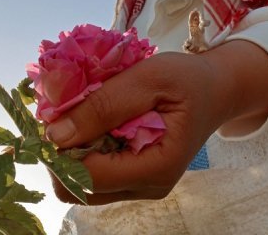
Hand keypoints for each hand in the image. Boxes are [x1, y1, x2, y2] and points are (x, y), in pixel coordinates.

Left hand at [46, 40, 267, 204]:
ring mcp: (140, 186)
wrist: (216, 89)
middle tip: (61, 113)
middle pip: (78, 189)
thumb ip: (103, 105)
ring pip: (81, 185)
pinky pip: (94, 174)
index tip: (51, 115)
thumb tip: (54, 135)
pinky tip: (90, 122)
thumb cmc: (187, 80)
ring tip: (78, 114)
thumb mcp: (148, 78)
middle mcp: (147, 187)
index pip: (87, 177)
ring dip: (69, 151)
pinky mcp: (133, 178)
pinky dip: (82, 150)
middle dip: (60, 152)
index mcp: (157, 167)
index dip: (60, 150)